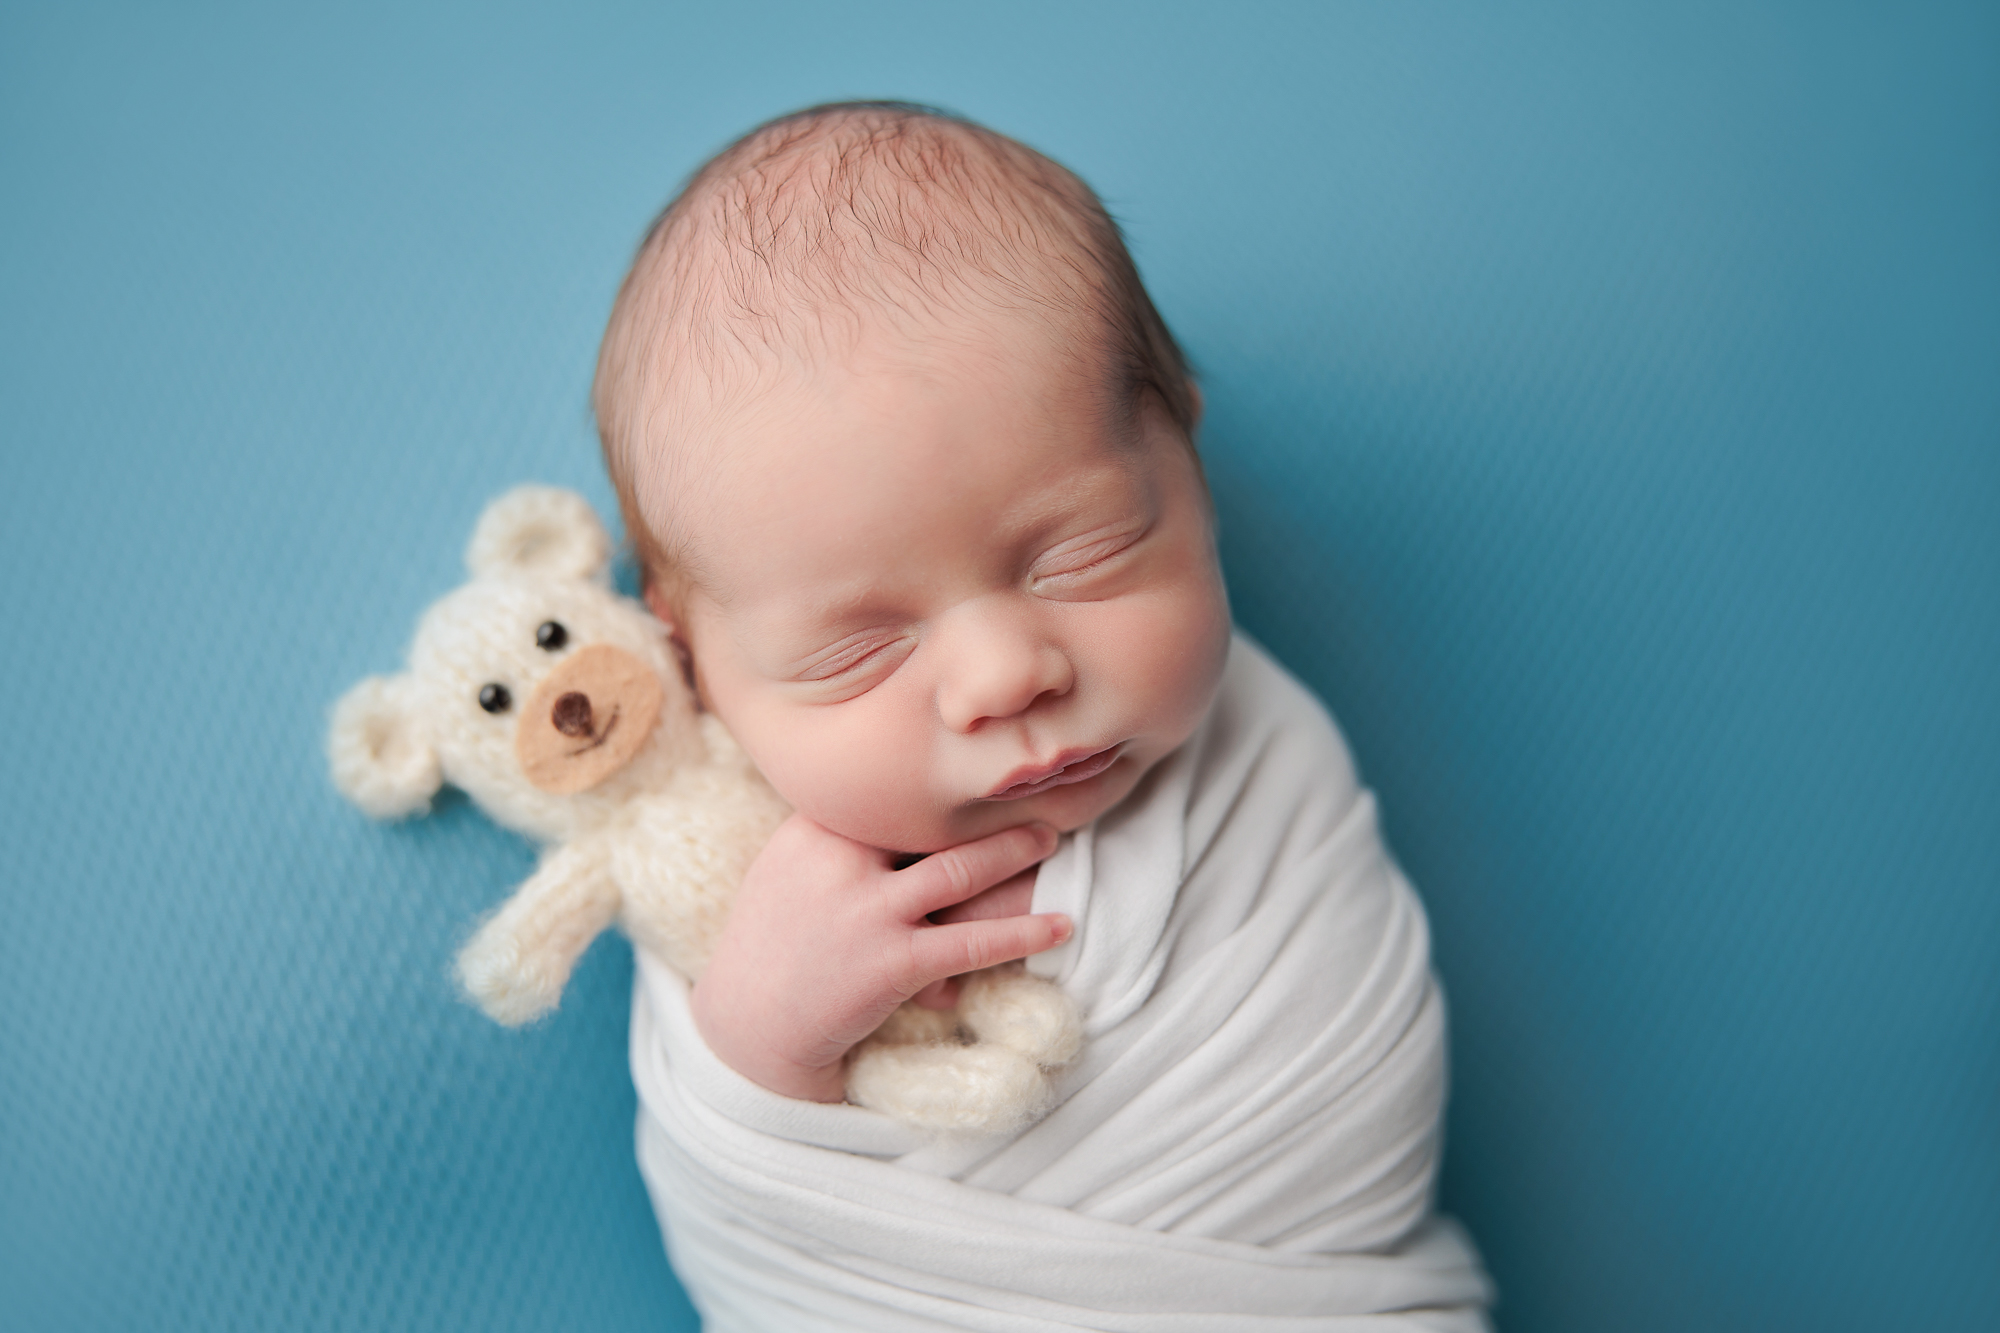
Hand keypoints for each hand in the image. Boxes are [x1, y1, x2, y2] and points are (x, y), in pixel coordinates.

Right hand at [690, 814, 1069, 1102]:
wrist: (747, 1024)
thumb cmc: (771, 945)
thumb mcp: (786, 868)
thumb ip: (834, 836)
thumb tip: (891, 810)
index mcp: (812, 828)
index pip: (889, 796)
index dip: (936, 784)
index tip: (975, 768)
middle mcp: (838, 860)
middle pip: (930, 824)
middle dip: (986, 809)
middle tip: (1032, 792)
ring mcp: (866, 911)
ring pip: (959, 871)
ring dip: (1013, 853)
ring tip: (1051, 840)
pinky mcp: (892, 963)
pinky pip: (973, 943)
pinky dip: (1023, 933)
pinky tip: (1060, 927)